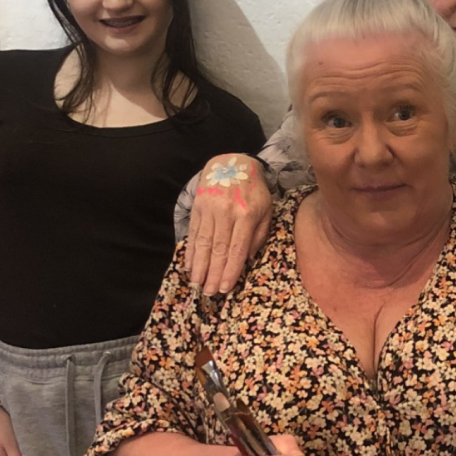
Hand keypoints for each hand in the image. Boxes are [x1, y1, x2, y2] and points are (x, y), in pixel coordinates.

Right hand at [187, 154, 271, 294]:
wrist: (233, 163)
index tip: (225, 288)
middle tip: (209, 293)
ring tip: (197, 284)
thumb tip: (247, 259)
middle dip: (213, 273)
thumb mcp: (266, 210)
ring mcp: (210, 209)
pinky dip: (191, 251)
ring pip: (203, 243)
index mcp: (247, 215)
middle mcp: (226, 212)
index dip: (230, 270)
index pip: (237, 249)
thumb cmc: (254, 192)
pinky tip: (189, 266)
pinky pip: (193, 233)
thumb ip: (258, 235)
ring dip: (199, 266)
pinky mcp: (198, 207)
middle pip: (218, 249)